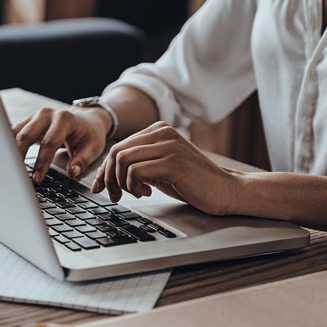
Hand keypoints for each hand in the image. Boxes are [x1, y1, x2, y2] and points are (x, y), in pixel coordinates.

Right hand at [13, 106, 109, 182]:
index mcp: (64, 119)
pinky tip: (6, 159)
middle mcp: (47, 114)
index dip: (42, 162)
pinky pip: (13, 132)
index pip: (49, 142)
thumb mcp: (93, 148)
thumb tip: (72, 173)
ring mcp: (35, 116)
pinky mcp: (28, 121)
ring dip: (11, 151)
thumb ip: (82, 161)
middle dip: (20, 157)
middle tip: (18, 176)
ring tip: (9, 170)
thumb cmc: (89, 134)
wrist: (87, 120)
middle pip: (26, 135)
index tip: (37, 178)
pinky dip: (9, 146)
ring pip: (15, 133)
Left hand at [92, 122, 240, 215]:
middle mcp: (162, 132)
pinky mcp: (172, 162)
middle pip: (116, 152)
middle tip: (115, 196)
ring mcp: (168, 145)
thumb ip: (138, 164)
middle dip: (109, 177)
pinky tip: (147, 193)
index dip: (105, 169)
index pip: (119, 146)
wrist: (225, 190)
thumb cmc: (192, 182)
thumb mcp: (160, 168)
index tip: (101, 187)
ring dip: (121, 183)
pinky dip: (134, 186)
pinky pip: (135, 171)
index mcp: (158, 130)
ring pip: (122, 160)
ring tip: (135, 193)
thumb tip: (107, 174)